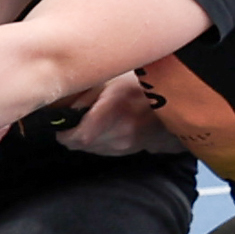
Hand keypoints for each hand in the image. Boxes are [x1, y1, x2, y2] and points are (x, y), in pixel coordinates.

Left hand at [55, 73, 180, 157]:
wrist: (174, 103)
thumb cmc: (140, 87)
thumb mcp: (110, 83)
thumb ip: (84, 97)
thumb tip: (62, 110)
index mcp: (114, 113)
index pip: (79, 138)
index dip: (64, 134)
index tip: (60, 124)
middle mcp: (121, 134)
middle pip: (81, 145)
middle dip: (71, 135)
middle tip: (71, 121)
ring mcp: (127, 145)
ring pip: (91, 149)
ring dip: (84, 139)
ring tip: (89, 121)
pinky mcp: (131, 151)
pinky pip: (103, 150)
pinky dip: (97, 141)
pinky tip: (104, 127)